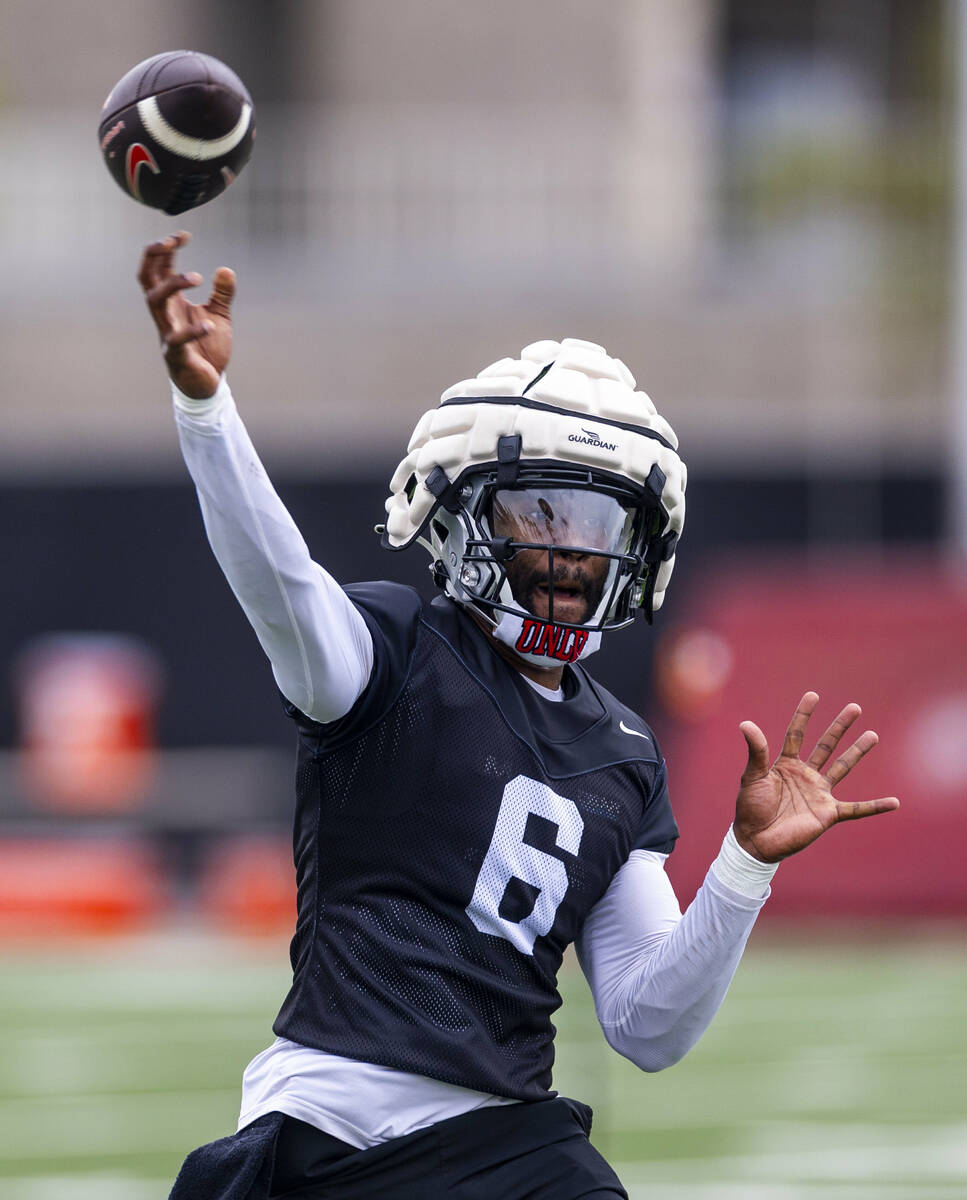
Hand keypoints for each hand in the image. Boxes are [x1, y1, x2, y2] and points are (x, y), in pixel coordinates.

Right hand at [138, 231, 234, 398]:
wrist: (207, 384)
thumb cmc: (208, 348)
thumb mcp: (219, 316)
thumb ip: (222, 294)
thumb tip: (226, 269)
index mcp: (172, 302)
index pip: (159, 268)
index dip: (166, 248)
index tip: (184, 235)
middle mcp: (164, 313)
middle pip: (146, 277)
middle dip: (154, 255)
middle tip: (173, 242)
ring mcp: (166, 332)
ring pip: (154, 301)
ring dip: (172, 284)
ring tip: (197, 277)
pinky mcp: (175, 354)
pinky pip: (177, 339)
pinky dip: (192, 331)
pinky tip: (208, 324)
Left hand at [733, 691, 898, 862]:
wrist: (756, 841)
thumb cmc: (750, 808)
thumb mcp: (752, 777)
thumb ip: (756, 752)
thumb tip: (746, 723)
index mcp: (786, 764)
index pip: (795, 734)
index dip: (803, 715)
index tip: (813, 695)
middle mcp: (805, 775)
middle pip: (826, 745)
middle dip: (839, 727)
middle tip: (854, 707)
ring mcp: (818, 793)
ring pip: (842, 768)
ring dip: (857, 752)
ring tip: (872, 735)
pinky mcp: (827, 814)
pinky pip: (856, 809)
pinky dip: (875, 807)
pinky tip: (894, 802)